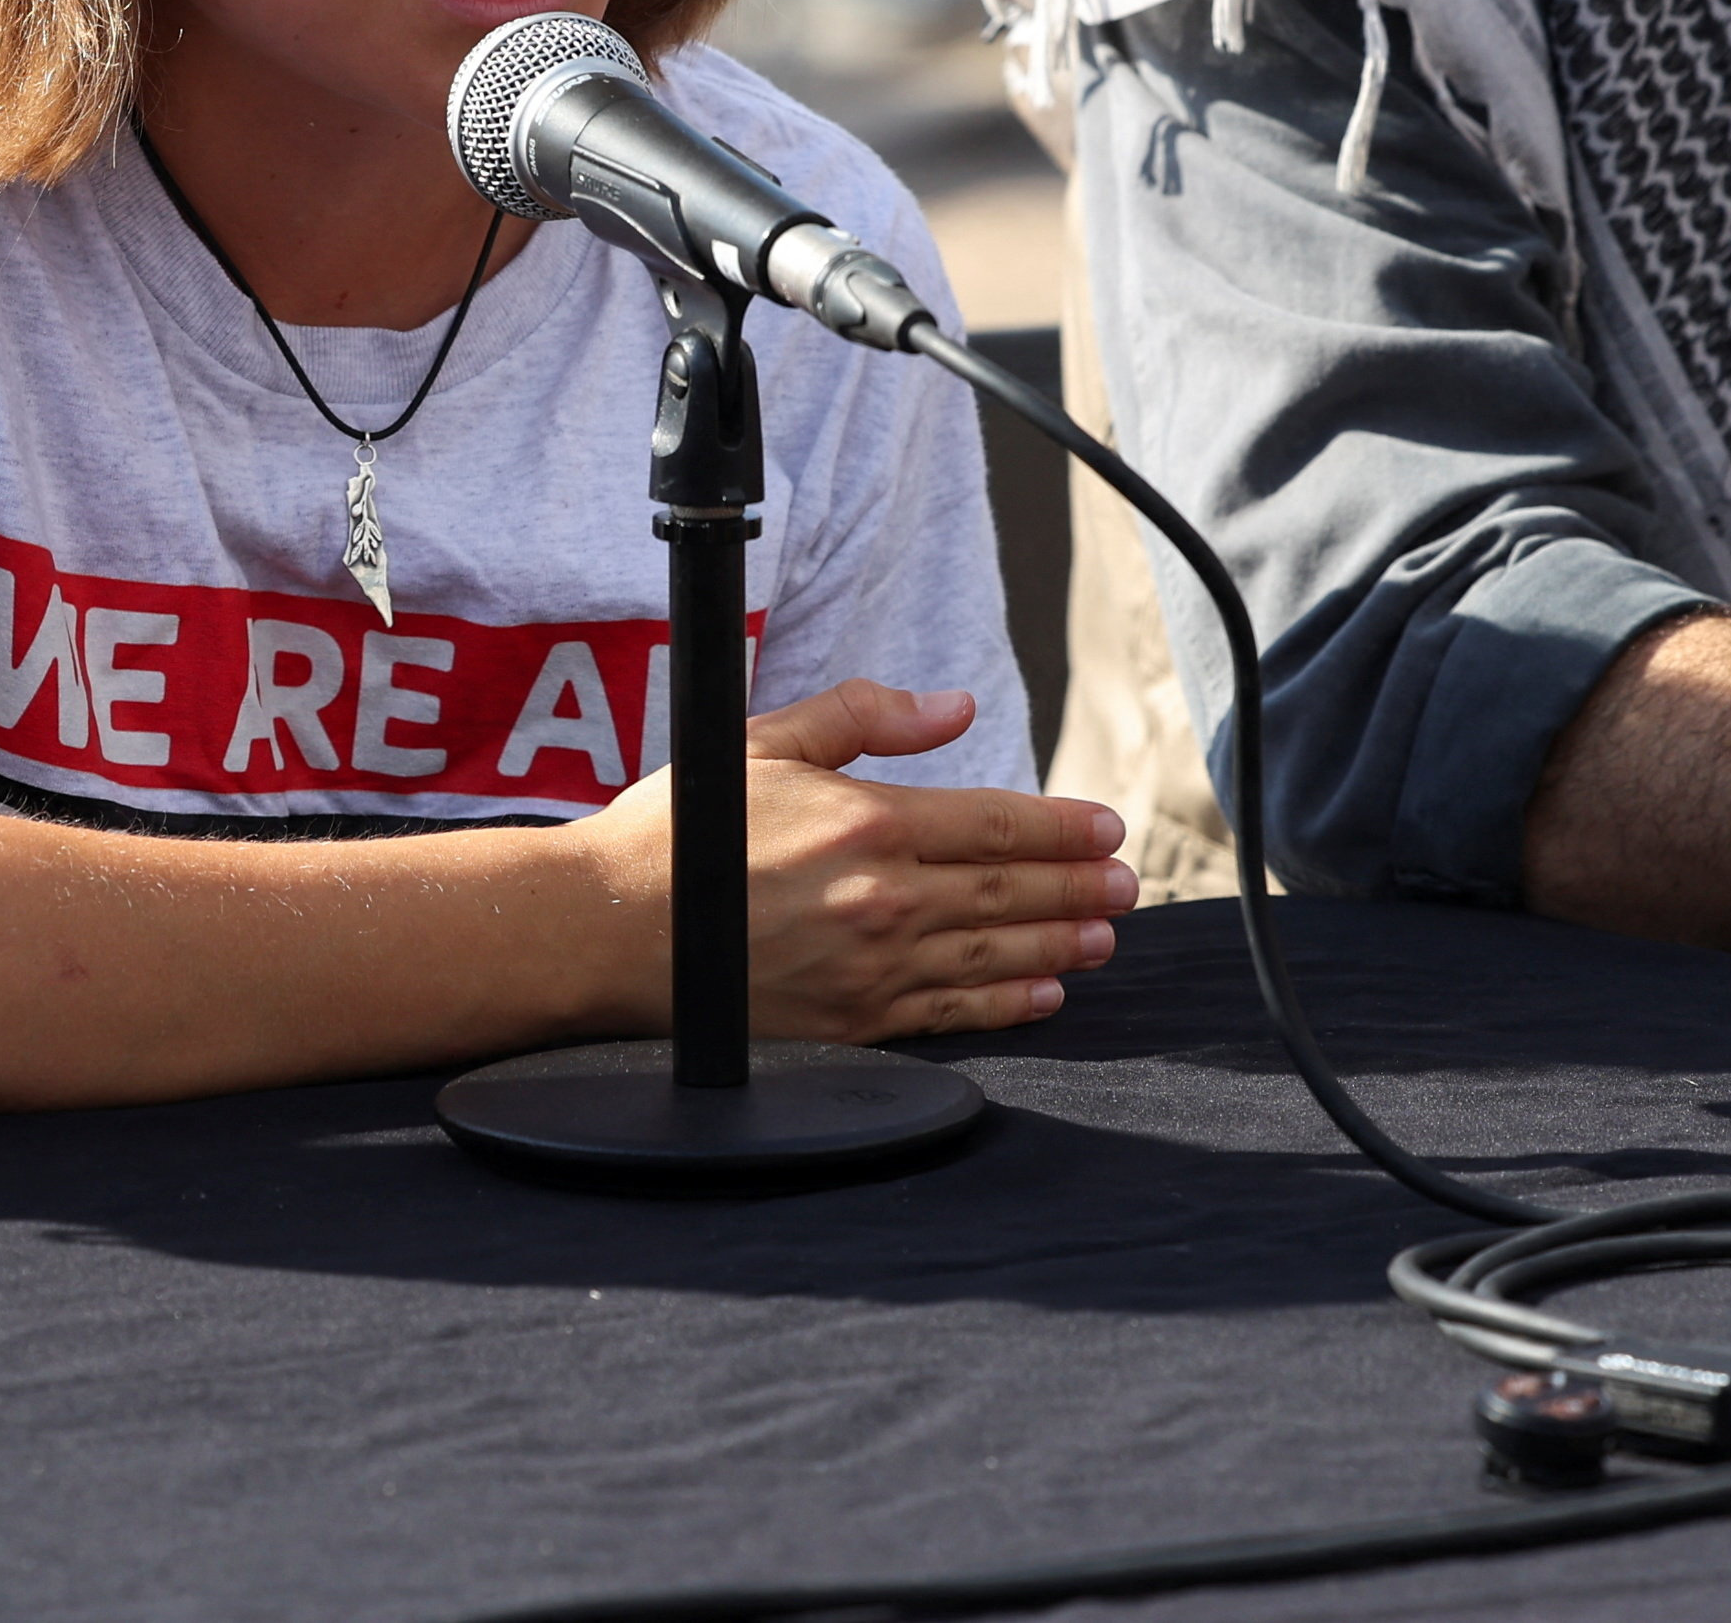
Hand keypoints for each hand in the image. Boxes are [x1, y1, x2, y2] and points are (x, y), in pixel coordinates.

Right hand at [573, 678, 1134, 1043]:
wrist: (604, 931)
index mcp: (866, 822)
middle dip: (1077, 887)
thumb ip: (863, 718)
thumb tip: (953, 706)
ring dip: (1058, 946)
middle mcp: (880, 899)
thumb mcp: (763, 743)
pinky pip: (948, 1014)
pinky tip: (1041, 997)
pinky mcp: (849, 1023)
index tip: (1106, 826)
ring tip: (1102, 938)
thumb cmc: (678, 832)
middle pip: (1008, 892)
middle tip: (1126, 884)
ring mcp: (868, 970)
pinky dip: (1005, 1006)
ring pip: (991, 956)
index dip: (1061, 827)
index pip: (994, 824)